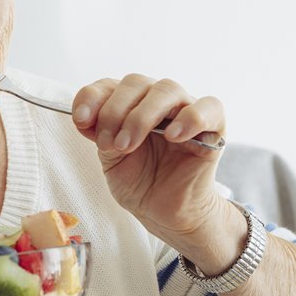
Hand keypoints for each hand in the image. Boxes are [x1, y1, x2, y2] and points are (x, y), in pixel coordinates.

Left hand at [72, 74, 225, 240]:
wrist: (164, 212)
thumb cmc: (140, 183)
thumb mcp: (109, 159)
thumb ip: (99, 134)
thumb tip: (85, 117)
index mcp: (130, 104)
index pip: (110, 85)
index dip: (93, 97)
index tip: (81, 121)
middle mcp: (157, 101)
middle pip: (136, 83)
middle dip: (114, 112)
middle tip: (108, 144)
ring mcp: (186, 110)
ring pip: (167, 89)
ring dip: (141, 116)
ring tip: (128, 145)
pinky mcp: (213, 127)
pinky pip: (210, 107)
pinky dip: (190, 117)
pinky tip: (172, 136)